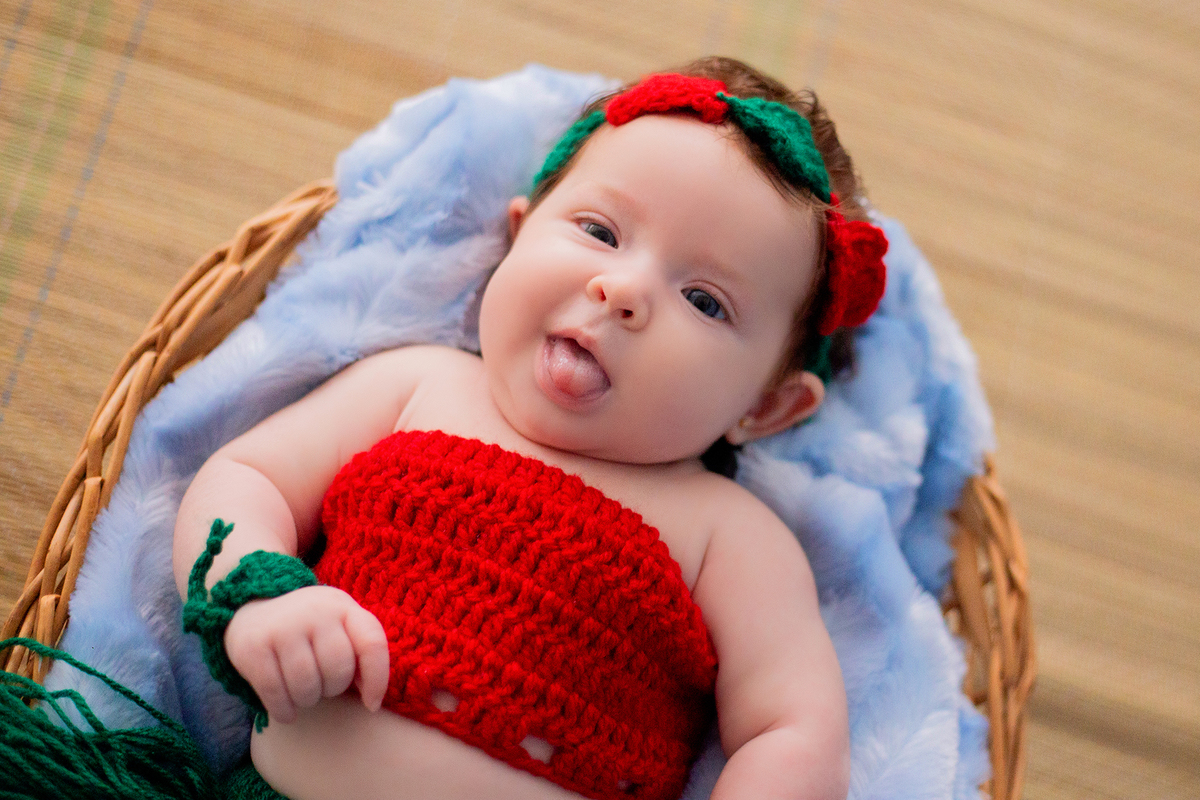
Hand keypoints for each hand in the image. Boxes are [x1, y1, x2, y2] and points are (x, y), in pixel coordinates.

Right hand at [224, 585, 389, 722]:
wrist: (252, 610)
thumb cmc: (307, 630)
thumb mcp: (337, 627)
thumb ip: (359, 652)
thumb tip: (372, 698)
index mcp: (342, 605)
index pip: (372, 643)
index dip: (378, 679)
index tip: (372, 704)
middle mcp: (315, 610)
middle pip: (338, 670)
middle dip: (333, 689)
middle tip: (322, 686)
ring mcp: (282, 626)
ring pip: (307, 686)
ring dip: (307, 700)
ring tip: (303, 694)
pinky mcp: (253, 646)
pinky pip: (275, 693)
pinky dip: (284, 710)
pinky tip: (285, 710)